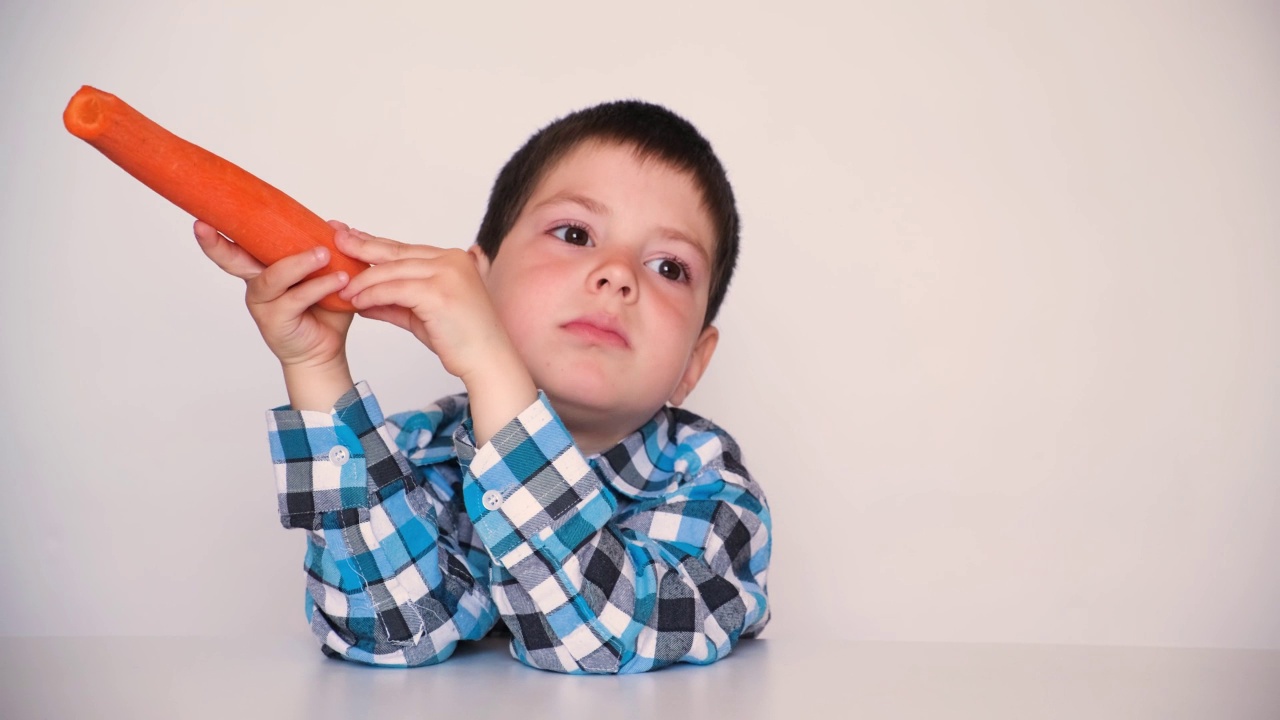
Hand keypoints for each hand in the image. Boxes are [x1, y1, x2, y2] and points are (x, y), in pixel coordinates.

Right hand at [194, 219, 353, 369]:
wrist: (326, 350)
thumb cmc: (324, 311)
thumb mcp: (330, 273)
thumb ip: (331, 249)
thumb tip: (337, 226)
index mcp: (264, 267)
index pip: (240, 245)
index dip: (219, 233)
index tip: (200, 216)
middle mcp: (257, 284)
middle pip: (232, 261)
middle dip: (217, 244)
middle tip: (204, 226)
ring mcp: (263, 303)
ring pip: (274, 276)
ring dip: (300, 262)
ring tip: (324, 254)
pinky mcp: (276, 320)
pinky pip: (297, 298)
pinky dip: (319, 287)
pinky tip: (339, 280)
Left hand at [334, 228, 517, 382]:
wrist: (487, 361)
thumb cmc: (461, 341)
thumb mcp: (421, 316)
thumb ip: (394, 304)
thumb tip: (362, 299)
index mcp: (453, 259)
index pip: (405, 249)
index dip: (375, 244)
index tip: (350, 237)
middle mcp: (452, 260)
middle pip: (396, 252)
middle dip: (362, 246)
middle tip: (336, 239)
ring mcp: (447, 273)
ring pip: (392, 271)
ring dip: (363, 281)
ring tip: (342, 289)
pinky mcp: (439, 292)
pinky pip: (395, 290)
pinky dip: (372, 295)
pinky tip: (357, 302)